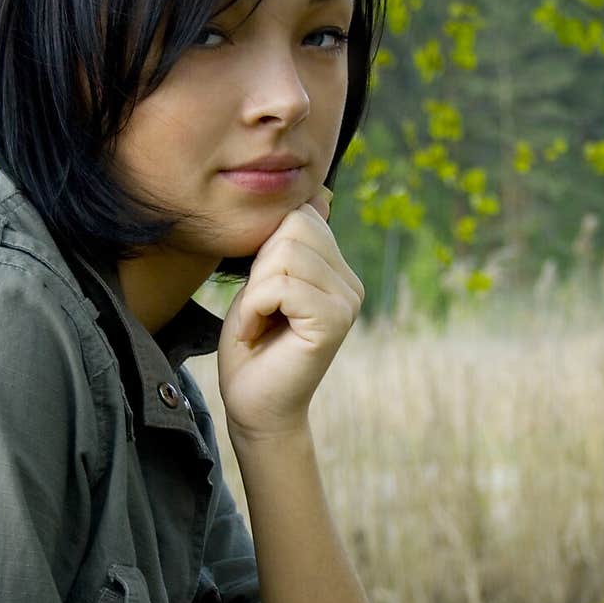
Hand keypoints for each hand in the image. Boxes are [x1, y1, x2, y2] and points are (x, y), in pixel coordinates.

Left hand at [217, 188, 364, 441]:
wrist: (255, 407)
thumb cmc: (253, 347)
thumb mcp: (264, 282)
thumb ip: (285, 244)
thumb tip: (317, 195)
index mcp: (337, 271)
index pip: (301, 216)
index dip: (265, 250)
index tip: (262, 295)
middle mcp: (350, 284)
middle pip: (294, 228)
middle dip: (261, 267)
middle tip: (259, 310)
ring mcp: (346, 302)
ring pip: (285, 256)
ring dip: (255, 292)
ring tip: (259, 322)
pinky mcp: (333, 322)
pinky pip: (280, 286)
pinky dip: (254, 308)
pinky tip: (257, 333)